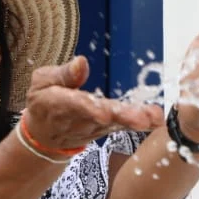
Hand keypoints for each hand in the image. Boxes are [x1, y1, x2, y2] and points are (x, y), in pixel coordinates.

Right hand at [23, 56, 163, 149]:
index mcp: (61, 104)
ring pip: (117, 123)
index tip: (105, 113)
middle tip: (142, 118)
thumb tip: (81, 62)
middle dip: (123, 117)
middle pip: (104, 117)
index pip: (77, 106)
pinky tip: (156, 119)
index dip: (91, 109)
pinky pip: (123, 125)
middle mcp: (81, 118)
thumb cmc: (43, 103)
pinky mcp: (106, 128)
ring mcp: (95, 126)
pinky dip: (140, 123)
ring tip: (155, 117)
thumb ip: (62, 74)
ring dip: (136, 120)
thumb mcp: (41, 82)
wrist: (44, 136)